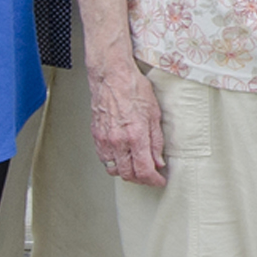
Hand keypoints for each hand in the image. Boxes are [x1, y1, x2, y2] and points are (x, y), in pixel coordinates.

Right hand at [87, 55, 167, 188]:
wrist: (112, 76)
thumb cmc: (133, 89)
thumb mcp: (154, 114)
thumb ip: (156, 141)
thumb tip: (158, 160)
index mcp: (135, 136)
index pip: (144, 170)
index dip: (153, 180)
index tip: (159, 180)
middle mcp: (118, 141)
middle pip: (128, 174)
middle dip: (141, 180)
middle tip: (150, 176)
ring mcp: (105, 140)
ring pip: (114, 170)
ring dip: (126, 173)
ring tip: (136, 169)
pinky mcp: (96, 136)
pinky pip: (104, 159)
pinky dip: (114, 164)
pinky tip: (122, 158)